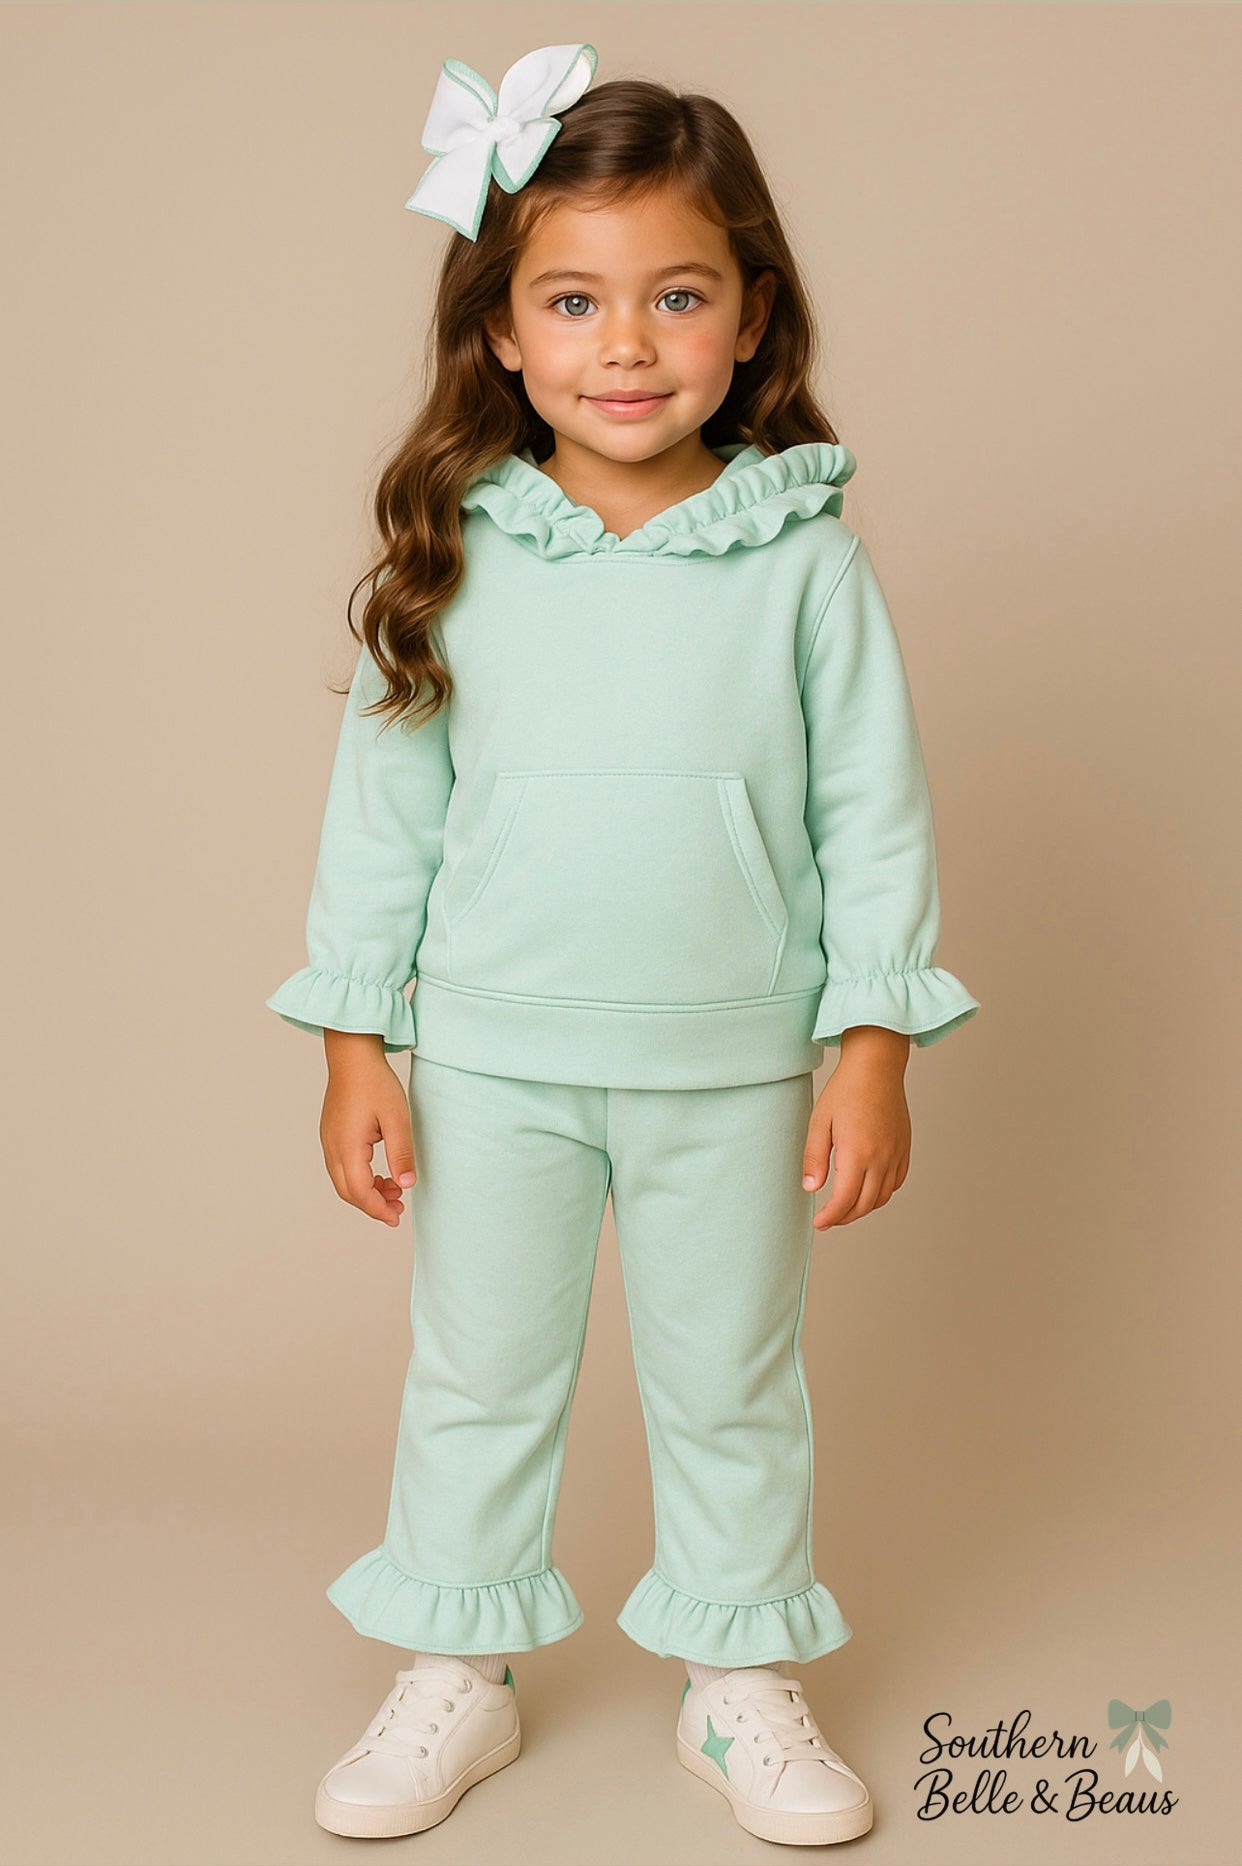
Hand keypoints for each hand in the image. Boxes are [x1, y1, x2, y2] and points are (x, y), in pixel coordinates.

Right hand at [319, 1031, 416, 1226]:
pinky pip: (342, 1167)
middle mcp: (332, 1147)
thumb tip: (406, 1185)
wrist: (352, 1056)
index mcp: (347, 1146)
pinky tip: (380, 1174)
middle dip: (373, 1205)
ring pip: (343, 1181)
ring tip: (394, 1190)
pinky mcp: (332, 1135)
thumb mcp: (397, 1119)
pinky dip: (360, 1178)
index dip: (378, 1209)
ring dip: (367, 1192)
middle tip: (398, 1210)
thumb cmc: (375, 1083)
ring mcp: (328, 1141)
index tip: (396, 1218)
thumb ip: (401, 1154)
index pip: (359, 1191)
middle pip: (348, 1192)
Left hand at [802, 1028, 910, 1229]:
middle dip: (845, 1217)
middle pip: (865, 1204)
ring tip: (846, 1207)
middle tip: (829, 1219)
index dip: (831, 1217)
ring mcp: (896, 1153)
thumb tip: (811, 1189)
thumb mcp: (819, 1122)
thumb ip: (814, 1158)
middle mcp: (882, 1158)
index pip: (845, 1200)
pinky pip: (897, 1181)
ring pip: (883, 1196)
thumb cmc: (845, 1090)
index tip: (819, 1223)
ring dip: (864, 1208)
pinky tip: (868, 1189)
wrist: (876, 1067)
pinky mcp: (904, 1147)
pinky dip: (882, 1193)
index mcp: (858, 1153)